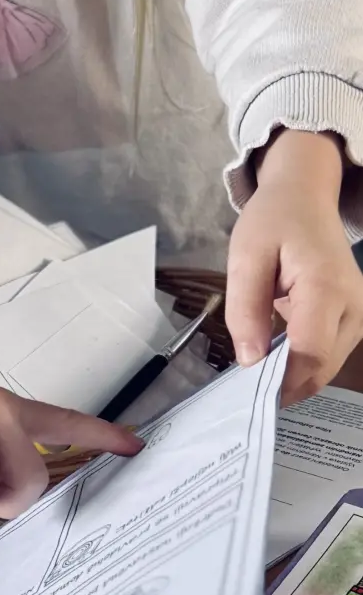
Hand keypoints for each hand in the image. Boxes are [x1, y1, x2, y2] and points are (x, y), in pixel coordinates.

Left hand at [226, 130, 362, 404]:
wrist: (304, 197)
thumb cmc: (273, 221)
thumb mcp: (246, 257)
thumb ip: (246, 308)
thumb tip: (250, 359)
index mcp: (326, 287)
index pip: (310, 354)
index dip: (279, 383)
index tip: (244, 397)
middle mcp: (354, 305)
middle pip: (321, 368)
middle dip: (283, 387)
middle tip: (242, 395)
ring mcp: (359, 313)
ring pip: (326, 368)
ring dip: (291, 379)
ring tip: (254, 379)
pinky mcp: (353, 318)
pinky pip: (327, 355)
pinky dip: (300, 366)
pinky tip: (272, 363)